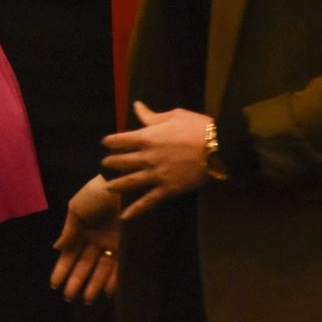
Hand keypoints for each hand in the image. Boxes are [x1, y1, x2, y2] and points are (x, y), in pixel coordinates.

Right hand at [50, 176, 119, 303]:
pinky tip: (106, 292)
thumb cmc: (96, 195)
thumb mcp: (76, 209)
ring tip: (86, 298)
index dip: (62, 269)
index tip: (55, 284)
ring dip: (93, 284)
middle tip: (69, 297)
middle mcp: (96, 240)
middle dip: (76, 280)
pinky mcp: (127, 246)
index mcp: (82, 230)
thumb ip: (69, 230)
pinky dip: (113, 280)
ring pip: (101, 269)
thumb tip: (56, 248)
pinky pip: (119, 267)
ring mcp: (112, 244)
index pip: (70, 254)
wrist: (123, 185)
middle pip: (84, 265)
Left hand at [101, 101, 211, 221]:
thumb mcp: (173, 115)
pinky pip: (149, 201)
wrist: (218, 147)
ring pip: (130, 182)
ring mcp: (156, 175)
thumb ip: (151, 116)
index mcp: (147, 137)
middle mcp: (147, 157)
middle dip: (111, 162)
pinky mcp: (168, 189)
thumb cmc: (196, 127)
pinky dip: (136, 210)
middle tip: (104, 165)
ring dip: (117, 184)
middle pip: (122, 161)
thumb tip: (136, 106)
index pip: (121, 140)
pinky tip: (125, 216)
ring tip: (107, 186)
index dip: (111, 141)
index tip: (105, 142)